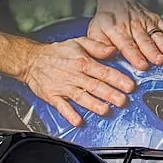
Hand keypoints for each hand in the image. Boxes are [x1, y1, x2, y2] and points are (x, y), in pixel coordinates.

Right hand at [19, 37, 135, 127]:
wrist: (32, 60)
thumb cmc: (57, 52)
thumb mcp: (78, 42)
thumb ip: (97, 46)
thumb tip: (113, 50)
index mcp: (82, 62)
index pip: (104, 71)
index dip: (118, 79)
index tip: (129, 86)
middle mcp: (74, 76)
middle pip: (95, 86)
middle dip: (110, 94)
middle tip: (122, 100)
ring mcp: (63, 87)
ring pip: (81, 97)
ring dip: (93, 104)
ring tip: (105, 110)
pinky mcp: (53, 96)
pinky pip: (62, 106)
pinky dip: (69, 114)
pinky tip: (77, 120)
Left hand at [88, 0, 162, 70]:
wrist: (116, 0)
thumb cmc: (106, 20)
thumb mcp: (94, 32)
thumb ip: (98, 46)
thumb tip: (106, 56)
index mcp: (116, 31)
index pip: (126, 45)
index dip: (135, 56)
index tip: (142, 66)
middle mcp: (132, 26)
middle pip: (144, 41)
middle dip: (152, 52)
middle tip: (159, 61)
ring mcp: (145, 23)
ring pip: (156, 35)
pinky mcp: (155, 20)